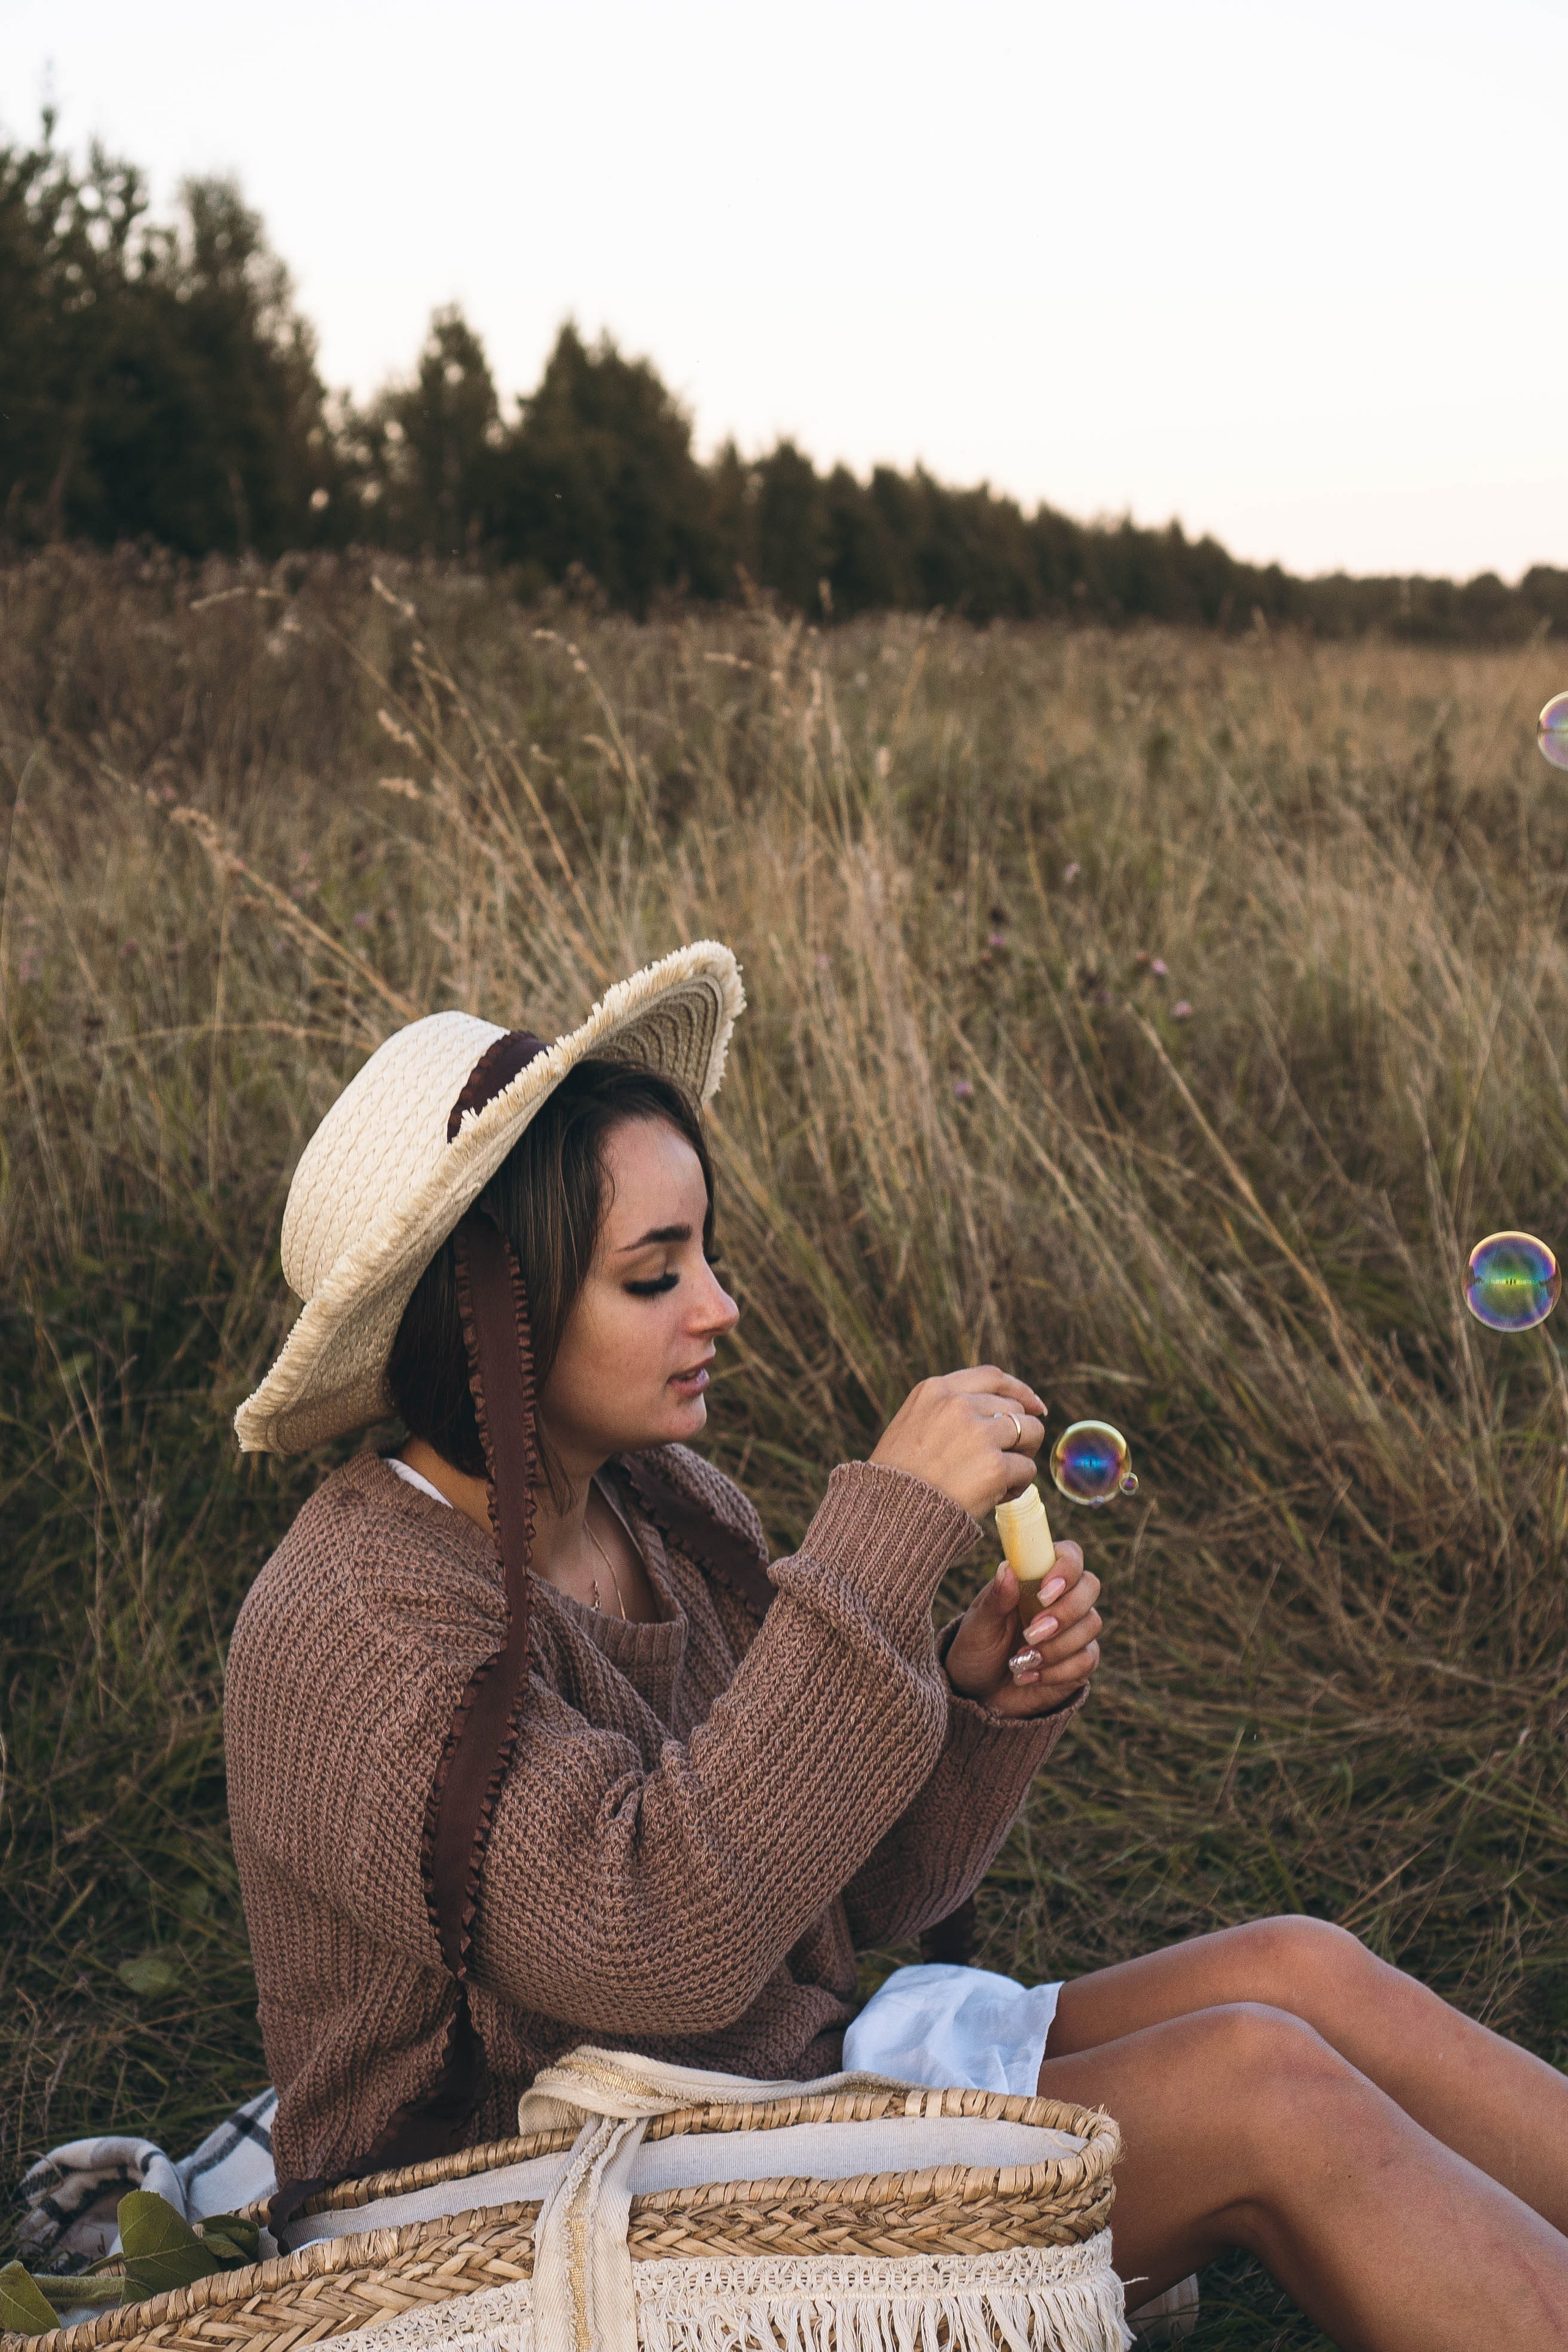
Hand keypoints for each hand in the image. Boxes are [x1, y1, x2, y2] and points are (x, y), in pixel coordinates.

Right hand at [868, 1367, 1045, 1519]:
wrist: (887, 1516)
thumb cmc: (899, 1478)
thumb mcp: (912, 1425)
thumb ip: (948, 1411)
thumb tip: (1001, 1411)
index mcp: (935, 1391)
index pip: (992, 1377)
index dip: (1019, 1391)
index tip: (1035, 1406)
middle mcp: (958, 1405)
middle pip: (1016, 1408)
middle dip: (1021, 1433)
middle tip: (1009, 1459)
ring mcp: (978, 1434)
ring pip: (1030, 1433)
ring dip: (1022, 1457)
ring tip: (1001, 1480)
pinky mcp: (994, 1467)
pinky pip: (1027, 1469)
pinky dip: (1018, 1486)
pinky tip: (996, 1497)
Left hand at [944, 1544, 1101, 1717]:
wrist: (979, 1692)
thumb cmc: (976, 1649)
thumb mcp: (978, 1626)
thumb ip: (996, 1599)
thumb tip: (1007, 1569)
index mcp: (1035, 1579)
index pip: (1069, 1555)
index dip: (1065, 1568)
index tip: (1043, 1593)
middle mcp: (1060, 1599)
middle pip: (1090, 1586)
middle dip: (1065, 1612)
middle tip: (1031, 1633)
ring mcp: (1073, 1629)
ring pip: (1091, 1624)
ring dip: (1057, 1646)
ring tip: (1021, 1660)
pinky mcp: (1079, 1661)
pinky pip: (1087, 1659)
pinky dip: (1057, 1671)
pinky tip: (1029, 1677)